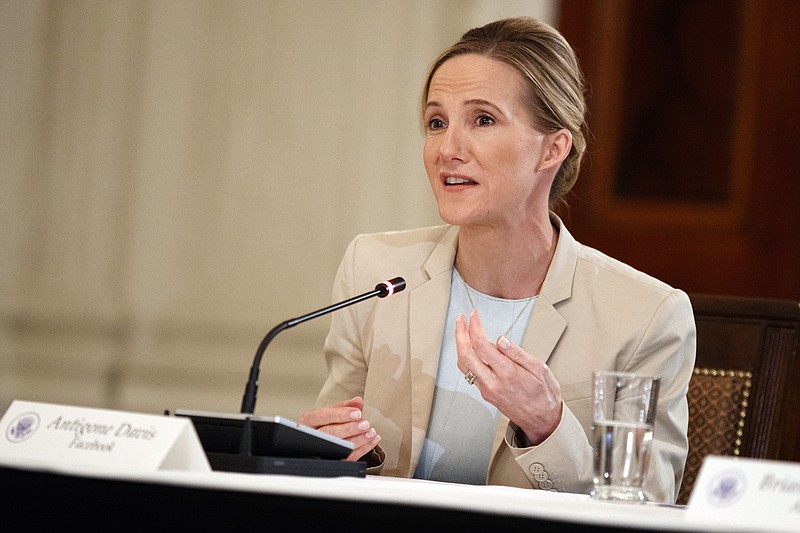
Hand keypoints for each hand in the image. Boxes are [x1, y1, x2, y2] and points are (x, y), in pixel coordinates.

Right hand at [298, 396, 381, 460]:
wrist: (316, 442)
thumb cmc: (323, 425)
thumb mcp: (330, 412)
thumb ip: (344, 406)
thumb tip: (358, 401)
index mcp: (308, 420)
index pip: (322, 416)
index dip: (340, 415)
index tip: (357, 413)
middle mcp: (311, 436)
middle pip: (329, 433)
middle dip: (350, 429)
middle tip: (365, 424)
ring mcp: (319, 451)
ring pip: (338, 448)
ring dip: (358, 440)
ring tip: (371, 432)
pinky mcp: (331, 462)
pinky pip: (348, 458)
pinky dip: (363, 449)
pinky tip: (372, 441)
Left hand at [455, 309, 561, 444]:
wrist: (543, 420)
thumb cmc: (544, 394)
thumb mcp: (539, 369)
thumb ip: (517, 353)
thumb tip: (500, 339)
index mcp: (507, 373)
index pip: (482, 345)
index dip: (475, 326)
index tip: (474, 315)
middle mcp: (493, 382)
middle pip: (465, 354)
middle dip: (460, 333)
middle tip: (461, 319)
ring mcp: (487, 389)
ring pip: (463, 365)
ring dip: (460, 345)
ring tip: (462, 330)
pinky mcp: (485, 394)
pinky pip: (469, 373)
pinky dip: (465, 357)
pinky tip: (469, 349)